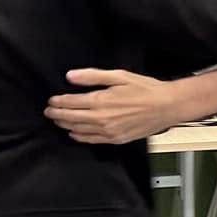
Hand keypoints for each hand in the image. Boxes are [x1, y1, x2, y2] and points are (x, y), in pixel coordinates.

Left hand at [45, 69, 190, 144]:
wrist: (167, 106)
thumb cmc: (146, 89)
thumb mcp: (119, 76)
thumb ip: (93, 76)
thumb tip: (71, 76)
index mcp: (100, 101)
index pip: (70, 102)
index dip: (57, 101)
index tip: (51, 100)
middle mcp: (101, 118)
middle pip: (70, 117)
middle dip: (56, 114)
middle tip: (49, 111)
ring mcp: (108, 131)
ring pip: (78, 130)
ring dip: (65, 125)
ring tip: (58, 120)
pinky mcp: (116, 139)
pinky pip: (91, 140)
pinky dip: (79, 137)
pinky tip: (73, 133)